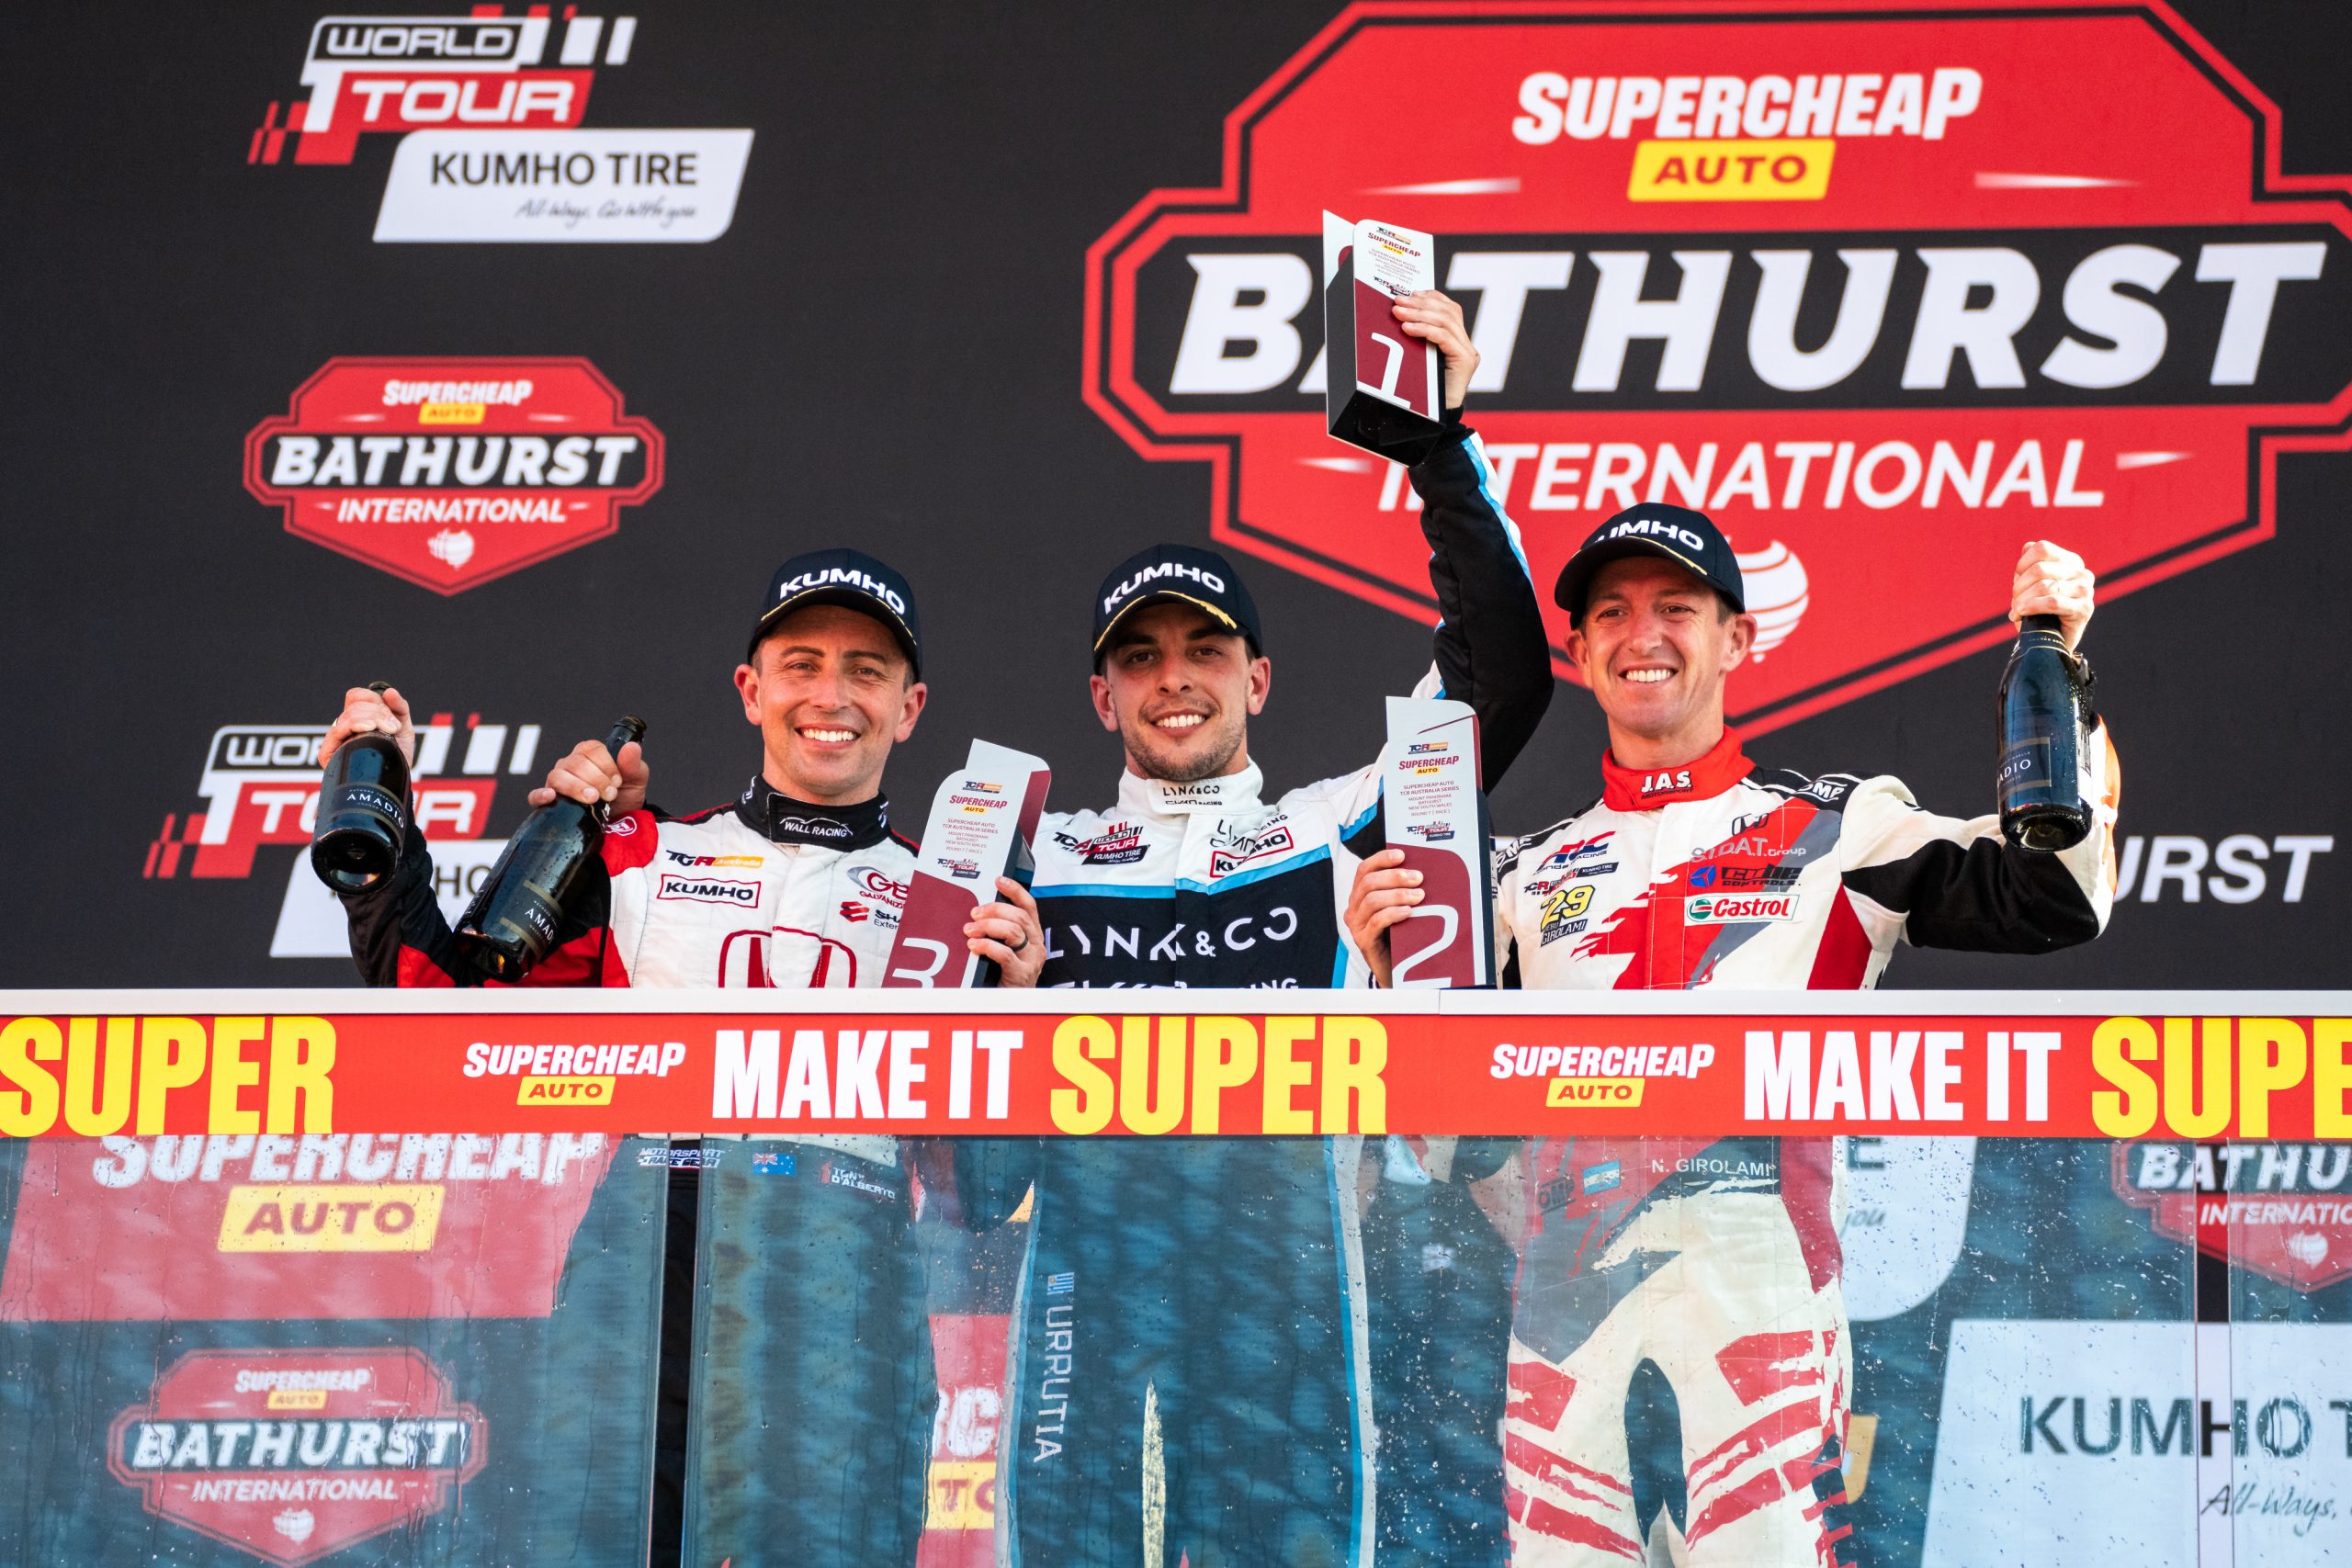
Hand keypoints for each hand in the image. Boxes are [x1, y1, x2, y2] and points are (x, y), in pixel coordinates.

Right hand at [322, 684, 414, 766]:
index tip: (392, 716)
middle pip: (353, 706)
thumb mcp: (404, 728)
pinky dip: (353, 726)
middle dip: (378, 713)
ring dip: (371, 719)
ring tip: (388, 731)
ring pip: (347, 716)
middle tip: (393, 727)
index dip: (373, 700)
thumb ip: (399, 707)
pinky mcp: (328, 754)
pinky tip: (368, 730)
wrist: (395, 782)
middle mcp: (343, 727)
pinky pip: (336, 732)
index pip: (355, 696)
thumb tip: (388, 692)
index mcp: (357, 718)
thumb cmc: (397, 756)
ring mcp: (335, 740)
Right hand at [530, 737, 649, 814]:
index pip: (591, 749)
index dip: (606, 765)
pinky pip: (535, 795)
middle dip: (597, 779)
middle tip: (610, 795)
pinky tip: (551, 797)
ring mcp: (557, 782)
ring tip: (593, 799)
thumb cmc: (625, 795)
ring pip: (557, 776)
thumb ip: (633, 764)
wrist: (620, 822)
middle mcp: (570, 764)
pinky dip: (540, 795)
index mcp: (589, 754)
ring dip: (577, 787)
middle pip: (575, 763)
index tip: (618, 781)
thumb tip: (631, 747)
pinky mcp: (550, 802)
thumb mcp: (635, 780)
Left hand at [966, 876, 1045, 986]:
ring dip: (987, 927)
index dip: (1015, 890)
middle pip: (1018, 916)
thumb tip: (975, 914)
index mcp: (1033, 935)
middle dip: (994, 910)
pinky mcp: (1022, 974)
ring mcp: (1031, 960)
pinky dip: (986, 946)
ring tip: (970, 930)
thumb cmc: (1003, 976)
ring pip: (1013, 931)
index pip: (1029, 906)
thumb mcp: (1004, 949)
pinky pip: (1004, 954)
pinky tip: (973, 946)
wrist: (1011, 1007)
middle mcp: (1036, 945)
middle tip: (974, 913)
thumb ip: (997, 933)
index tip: (998, 880)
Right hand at [1345, 848, 1423, 987]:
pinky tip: (1408, 912)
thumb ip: (1399, 891)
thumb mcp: (1396, 908)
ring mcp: (1356, 925)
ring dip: (1397, 894)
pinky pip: (1376, 921)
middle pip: (1368, 883)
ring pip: (1372, 900)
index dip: (1381, 858)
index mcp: (1359, 896)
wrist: (1395, 967)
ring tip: (1418, 896)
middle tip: (1418, 878)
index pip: (1364, 870)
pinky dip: (1393, 913)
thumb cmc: (1397, 934)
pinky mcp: (1363, 941)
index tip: (1401, 854)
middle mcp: (1354, 908)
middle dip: (1395, 877)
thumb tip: (1418, 873)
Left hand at [1391, 289, 1478, 410]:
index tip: (1408, 294)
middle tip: (1397, 302)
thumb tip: (1397, 316)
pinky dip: (1424, 330)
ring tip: (1398, 312)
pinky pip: (1444, 338)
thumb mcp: (1418, 359)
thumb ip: (1417, 340)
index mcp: (1457, 340)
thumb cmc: (1423, 392)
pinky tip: (1408, 328)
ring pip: (1446, 321)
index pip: (1448, 308)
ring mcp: (1468, 352)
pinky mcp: (1465, 362)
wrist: (1436, 421)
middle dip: (1419, 304)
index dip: (1429, 297)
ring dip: (1418, 314)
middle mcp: (1466, 345)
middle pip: (1447, 311)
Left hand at [2010, 540, 2095, 652]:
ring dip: (2023, 601)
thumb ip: (2030, 563)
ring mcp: (2086, 590)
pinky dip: (2032, 607)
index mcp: (2070, 561)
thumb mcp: (2031, 584)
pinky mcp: (2085, 609)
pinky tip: (2021, 614)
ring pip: (2044, 586)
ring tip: (2017, 611)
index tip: (2017, 581)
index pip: (2042, 548)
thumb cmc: (2038, 610)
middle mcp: (2082, 572)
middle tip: (2015, 602)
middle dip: (2020, 587)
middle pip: (2040, 569)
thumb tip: (2027, 548)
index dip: (2022, 564)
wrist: (2051, 641)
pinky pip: (2052, 602)